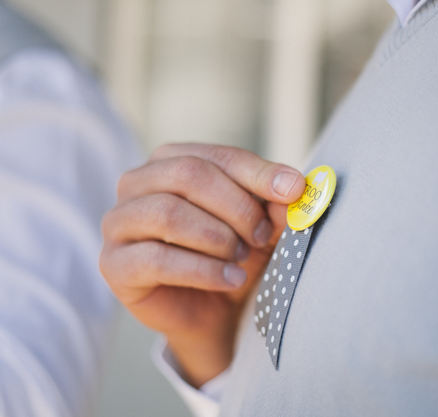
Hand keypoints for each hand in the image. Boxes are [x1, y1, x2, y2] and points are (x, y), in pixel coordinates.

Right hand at [99, 143, 304, 386]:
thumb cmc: (234, 255)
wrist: (215, 311)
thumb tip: (293, 187)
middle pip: (188, 175)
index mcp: (171, 160)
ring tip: (242, 257)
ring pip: (168, 213)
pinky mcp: (114, 264)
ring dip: (217, 237)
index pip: (218, 156)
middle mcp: (136, 183)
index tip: (294, 191)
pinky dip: (202, 269)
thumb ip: (275, 202)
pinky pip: (156, 258)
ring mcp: (118, 222)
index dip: (258, 174)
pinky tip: (230, 278)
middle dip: (236, 207)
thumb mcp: (262, 224)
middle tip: (262, 236)